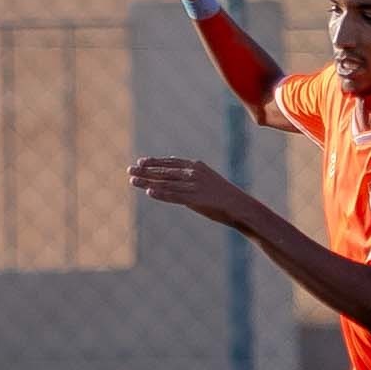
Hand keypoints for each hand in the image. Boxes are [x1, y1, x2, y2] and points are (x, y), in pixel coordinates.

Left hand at [129, 155, 265, 233]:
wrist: (241, 207)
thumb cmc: (222, 198)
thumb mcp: (206, 183)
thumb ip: (188, 182)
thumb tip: (173, 184)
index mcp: (197, 166)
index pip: (171, 162)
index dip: (154, 162)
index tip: (141, 162)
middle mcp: (194, 173)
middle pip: (165, 171)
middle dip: (146, 171)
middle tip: (130, 170)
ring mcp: (195, 185)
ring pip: (166, 182)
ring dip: (147, 181)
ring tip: (132, 180)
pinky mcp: (196, 198)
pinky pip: (175, 196)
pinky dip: (161, 193)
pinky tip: (149, 192)